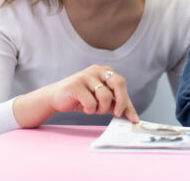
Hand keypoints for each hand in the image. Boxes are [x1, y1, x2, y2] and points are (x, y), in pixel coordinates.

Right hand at [14, 65, 138, 127]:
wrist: (55, 97)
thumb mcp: (101, 100)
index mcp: (105, 71)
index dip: (128, 104)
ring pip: (105, 96)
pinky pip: (91, 102)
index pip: (122, 86)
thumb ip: (115, 104)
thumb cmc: (81, 98)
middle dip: (121, 101)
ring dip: (100, 109)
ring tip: (92, 109)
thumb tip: (132, 116)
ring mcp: (86, 76)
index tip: (134, 118)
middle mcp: (97, 70)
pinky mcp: (76, 84)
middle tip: (116, 113)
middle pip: (119, 83)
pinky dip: (89, 110)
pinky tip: (83, 107)